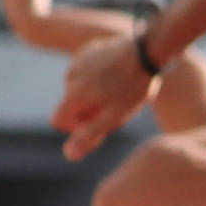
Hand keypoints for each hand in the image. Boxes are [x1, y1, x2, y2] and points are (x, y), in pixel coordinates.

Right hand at [51, 29, 152, 158]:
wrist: (148, 50)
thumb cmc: (134, 87)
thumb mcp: (115, 116)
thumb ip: (90, 135)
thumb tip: (70, 155)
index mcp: (73, 95)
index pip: (57, 120)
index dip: (75, 128)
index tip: (97, 123)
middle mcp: (69, 77)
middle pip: (70, 104)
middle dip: (88, 109)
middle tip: (117, 105)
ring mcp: (77, 61)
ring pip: (78, 87)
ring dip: (93, 93)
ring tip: (120, 89)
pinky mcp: (87, 50)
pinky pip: (85, 71)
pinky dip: (97, 77)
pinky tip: (118, 74)